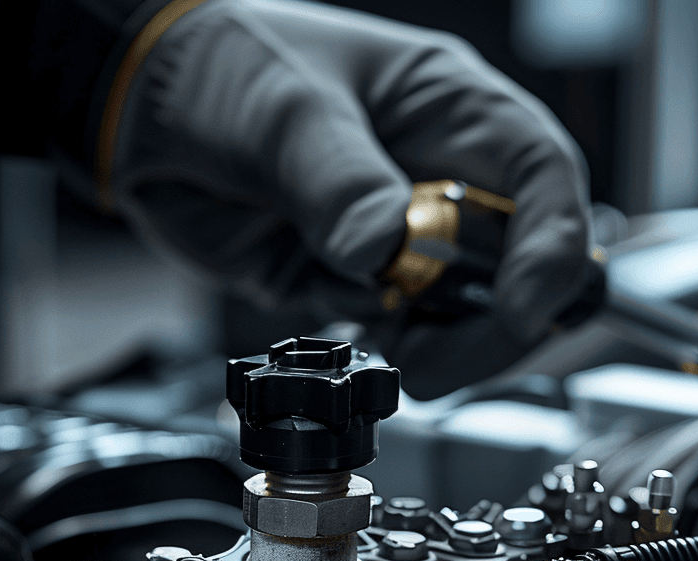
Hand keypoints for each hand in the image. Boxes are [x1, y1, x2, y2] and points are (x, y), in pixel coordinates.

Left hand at [108, 0, 590, 392]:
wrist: (146, 120)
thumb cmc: (223, 70)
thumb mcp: (282, 109)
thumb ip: (337, 180)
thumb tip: (384, 248)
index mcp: (447, 108)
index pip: (540, 177)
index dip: (550, 247)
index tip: (520, 306)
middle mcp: (437, 178)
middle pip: (518, 264)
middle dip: (493, 321)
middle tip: (439, 353)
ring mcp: (402, 237)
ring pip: (466, 313)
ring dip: (440, 345)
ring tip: (390, 344)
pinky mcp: (361, 281)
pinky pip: (402, 332)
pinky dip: (390, 349)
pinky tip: (360, 332)